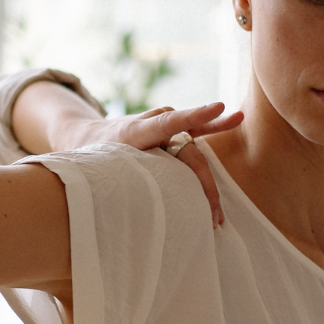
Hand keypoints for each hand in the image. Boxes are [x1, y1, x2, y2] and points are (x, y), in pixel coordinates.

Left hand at [68, 101, 241, 226]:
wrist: (87, 135)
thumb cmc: (93, 154)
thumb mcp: (97, 165)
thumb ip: (115, 175)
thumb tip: (129, 210)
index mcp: (134, 131)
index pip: (167, 123)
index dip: (193, 117)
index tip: (219, 107)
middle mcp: (154, 123)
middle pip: (188, 155)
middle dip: (203, 186)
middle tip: (212, 216)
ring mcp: (164, 125)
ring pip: (195, 154)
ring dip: (207, 184)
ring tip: (217, 215)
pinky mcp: (171, 131)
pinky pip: (195, 134)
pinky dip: (212, 133)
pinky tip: (236, 118)